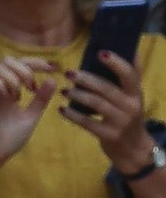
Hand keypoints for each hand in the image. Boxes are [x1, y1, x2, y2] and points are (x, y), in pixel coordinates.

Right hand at [0, 55, 59, 165]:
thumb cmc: (11, 137)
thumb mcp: (32, 115)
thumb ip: (41, 99)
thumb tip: (53, 79)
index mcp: (10, 89)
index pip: (20, 64)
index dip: (37, 62)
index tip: (54, 68)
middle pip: (7, 60)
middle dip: (25, 68)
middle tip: (33, 86)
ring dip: (15, 78)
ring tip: (22, 94)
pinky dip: (2, 85)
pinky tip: (10, 99)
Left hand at [60, 50, 153, 174]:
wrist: (133, 149)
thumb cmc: (128, 116)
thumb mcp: (133, 97)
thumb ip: (129, 78)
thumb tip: (130, 49)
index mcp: (136, 93)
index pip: (130, 74)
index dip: (116, 63)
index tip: (100, 53)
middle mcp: (131, 106)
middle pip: (107, 89)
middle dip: (86, 79)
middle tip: (69, 73)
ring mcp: (120, 122)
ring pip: (96, 104)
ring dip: (77, 95)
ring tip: (63, 91)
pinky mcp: (109, 135)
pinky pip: (87, 122)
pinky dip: (72, 115)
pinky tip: (61, 110)